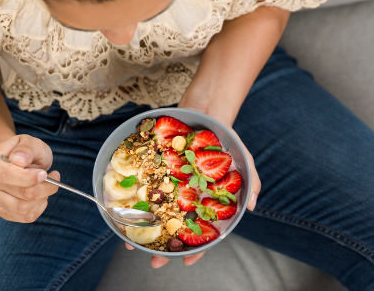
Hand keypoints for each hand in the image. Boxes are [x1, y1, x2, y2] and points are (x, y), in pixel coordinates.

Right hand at [0, 134, 60, 222]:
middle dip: (44, 187)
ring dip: (42, 199)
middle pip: (20, 194)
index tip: (44, 173)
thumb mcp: (29, 141)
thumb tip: (19, 159)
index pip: (5, 174)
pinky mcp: (2, 211)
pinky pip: (25, 217)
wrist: (15, 160)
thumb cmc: (25, 151)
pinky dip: (39, 208)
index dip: (28, 177)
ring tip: (47, 186)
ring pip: (23, 209)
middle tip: (54, 177)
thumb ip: (26, 148)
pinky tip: (41, 196)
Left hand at [128, 98, 261, 267]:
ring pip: (155, 214)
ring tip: (131, 244)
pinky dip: (133, 202)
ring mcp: (169, 186)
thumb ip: (250, 182)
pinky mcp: (154, 172)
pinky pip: (142, 190)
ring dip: (144, 231)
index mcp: (206, 202)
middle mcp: (186, 198)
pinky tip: (123, 212)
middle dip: (164, 249)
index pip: (203, 233)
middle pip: (175, 229)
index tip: (187, 262)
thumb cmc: (227, 139)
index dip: (197, 249)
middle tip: (154, 263)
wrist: (205, 110)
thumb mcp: (243, 159)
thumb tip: (250, 206)